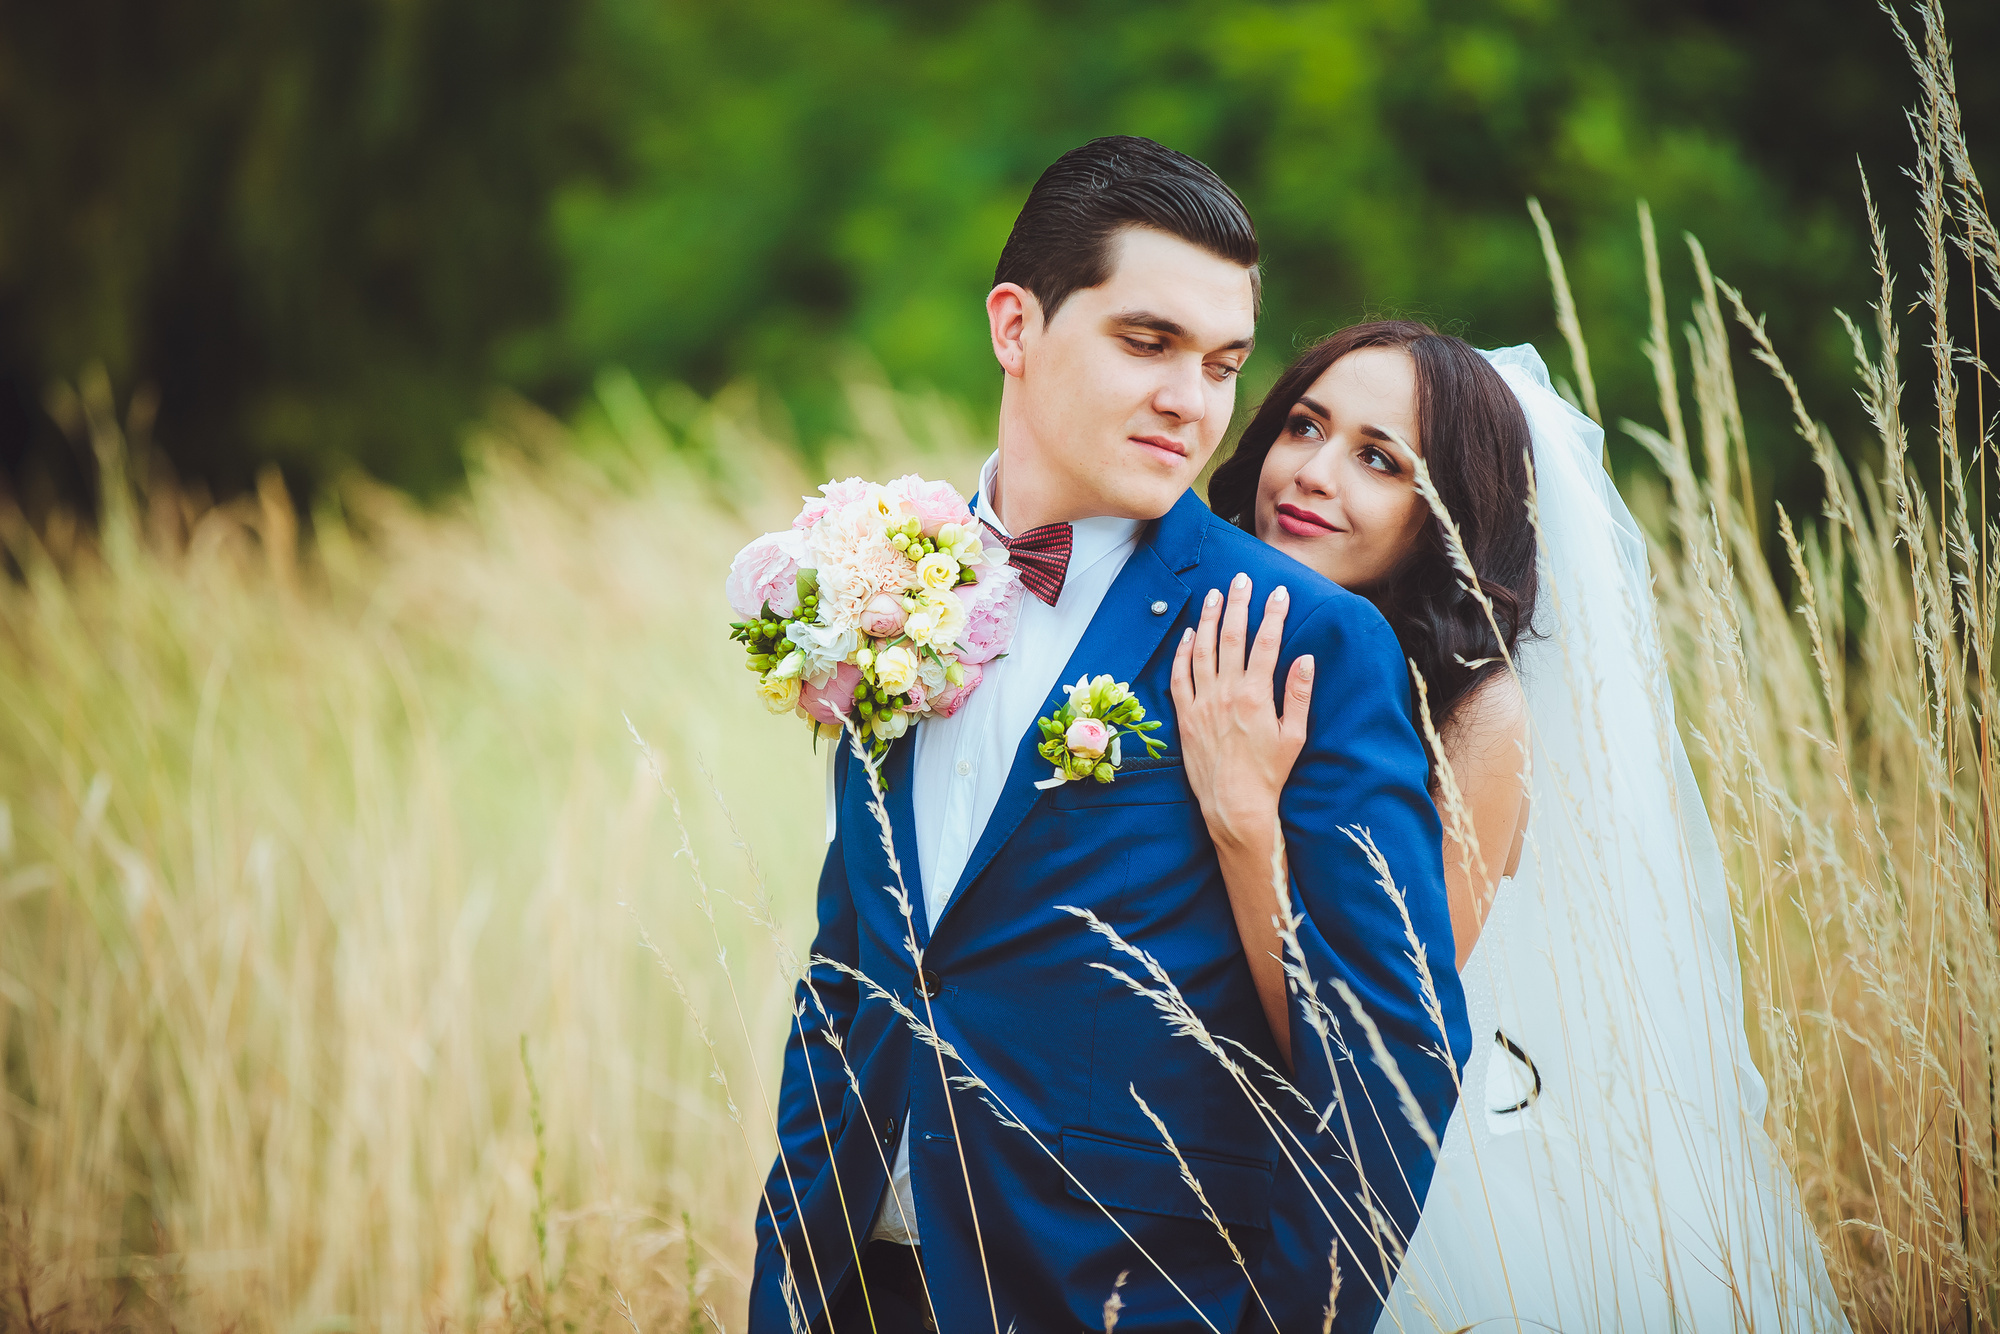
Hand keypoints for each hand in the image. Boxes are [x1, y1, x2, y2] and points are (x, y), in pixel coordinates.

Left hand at [1170, 573, 1314, 850]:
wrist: (1235, 806)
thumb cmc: (1269, 774)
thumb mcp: (1294, 736)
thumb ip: (1299, 695)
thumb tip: (1306, 659)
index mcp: (1256, 696)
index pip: (1266, 644)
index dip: (1273, 615)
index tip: (1278, 592)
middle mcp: (1227, 694)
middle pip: (1231, 638)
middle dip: (1238, 605)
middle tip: (1242, 580)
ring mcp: (1202, 703)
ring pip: (1202, 651)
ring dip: (1209, 620)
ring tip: (1214, 596)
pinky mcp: (1185, 717)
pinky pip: (1180, 677)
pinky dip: (1183, 653)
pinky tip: (1188, 635)